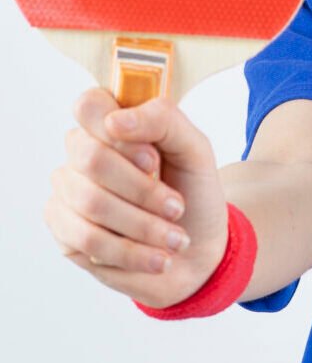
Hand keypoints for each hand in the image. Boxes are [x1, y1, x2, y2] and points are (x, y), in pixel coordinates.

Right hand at [44, 87, 230, 308]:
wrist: (197, 247)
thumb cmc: (193, 190)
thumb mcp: (196, 149)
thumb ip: (164, 120)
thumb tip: (115, 121)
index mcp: (114, 122)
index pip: (89, 106)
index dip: (121, 134)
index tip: (152, 159)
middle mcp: (84, 152)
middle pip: (91, 158)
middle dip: (143, 190)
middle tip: (177, 206)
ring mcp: (69, 190)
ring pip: (91, 203)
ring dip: (144, 226)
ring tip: (175, 238)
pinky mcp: (64, 231)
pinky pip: (87, 240)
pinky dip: (132, 251)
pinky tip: (157, 256)